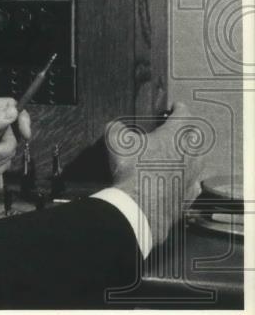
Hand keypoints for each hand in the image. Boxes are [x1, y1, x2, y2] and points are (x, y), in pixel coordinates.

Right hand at [106, 102, 204, 247]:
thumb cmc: (132, 172)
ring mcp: (192, 175)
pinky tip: (178, 179)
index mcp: (175, 135)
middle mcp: (189, 153)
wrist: (139, 207)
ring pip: (199, 159)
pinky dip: (188, 178)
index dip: (177, 108)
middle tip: (176, 130)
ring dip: (191, 154)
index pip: (184, 114)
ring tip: (178, 155)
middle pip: (197, 136)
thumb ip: (116, 128)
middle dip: (188, 130)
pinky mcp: (189, 194)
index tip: (174, 107)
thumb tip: (114, 126)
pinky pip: (194, 181)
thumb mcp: (116, 142)